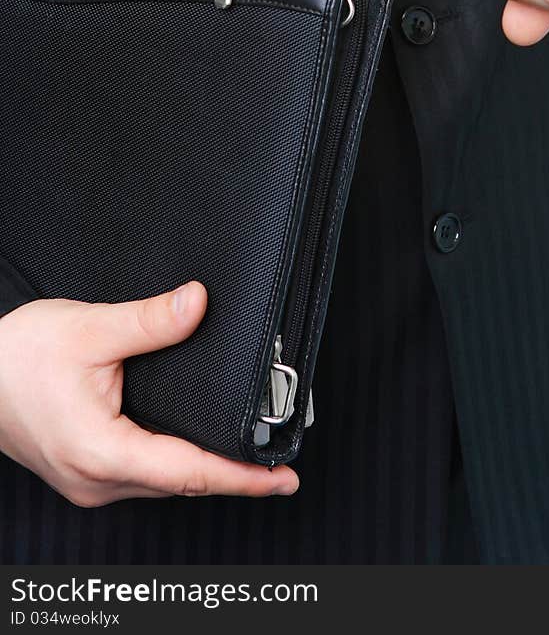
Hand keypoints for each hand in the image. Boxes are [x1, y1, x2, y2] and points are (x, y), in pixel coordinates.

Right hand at [0, 282, 298, 506]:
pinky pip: (144, 475)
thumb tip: (198, 302)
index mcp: (102, 452)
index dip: (242, 477)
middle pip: (182, 483)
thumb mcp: (89, 328)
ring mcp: (90, 482)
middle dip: (233, 473)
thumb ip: (149, 320)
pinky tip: (197, 443)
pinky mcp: (86, 472)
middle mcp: (98, 480)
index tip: (284, 478)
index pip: (189, 473)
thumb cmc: (18, 358)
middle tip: (280, 458)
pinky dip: (177, 461)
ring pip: (163, 483)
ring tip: (250, 452)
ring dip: (204, 469)